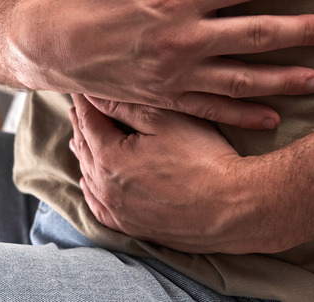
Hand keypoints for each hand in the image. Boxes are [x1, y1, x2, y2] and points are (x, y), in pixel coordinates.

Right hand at [12, 0, 313, 128]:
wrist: (49, 46)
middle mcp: (182, 38)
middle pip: (254, 34)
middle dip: (299, 31)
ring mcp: (176, 73)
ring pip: (241, 78)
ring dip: (283, 79)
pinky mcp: (165, 97)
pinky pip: (212, 109)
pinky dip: (244, 114)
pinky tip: (272, 117)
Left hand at [69, 93, 258, 253]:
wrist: (234, 208)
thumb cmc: (204, 158)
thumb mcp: (165, 120)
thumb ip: (125, 105)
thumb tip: (95, 94)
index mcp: (109, 157)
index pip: (88, 120)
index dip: (85, 100)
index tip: (81, 85)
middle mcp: (106, 188)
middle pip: (85, 149)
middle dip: (82, 124)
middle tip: (80, 106)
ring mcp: (119, 211)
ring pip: (90, 177)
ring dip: (85, 155)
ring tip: (81, 138)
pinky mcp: (133, 227)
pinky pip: (100, 208)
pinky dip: (92, 191)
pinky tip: (90, 183)